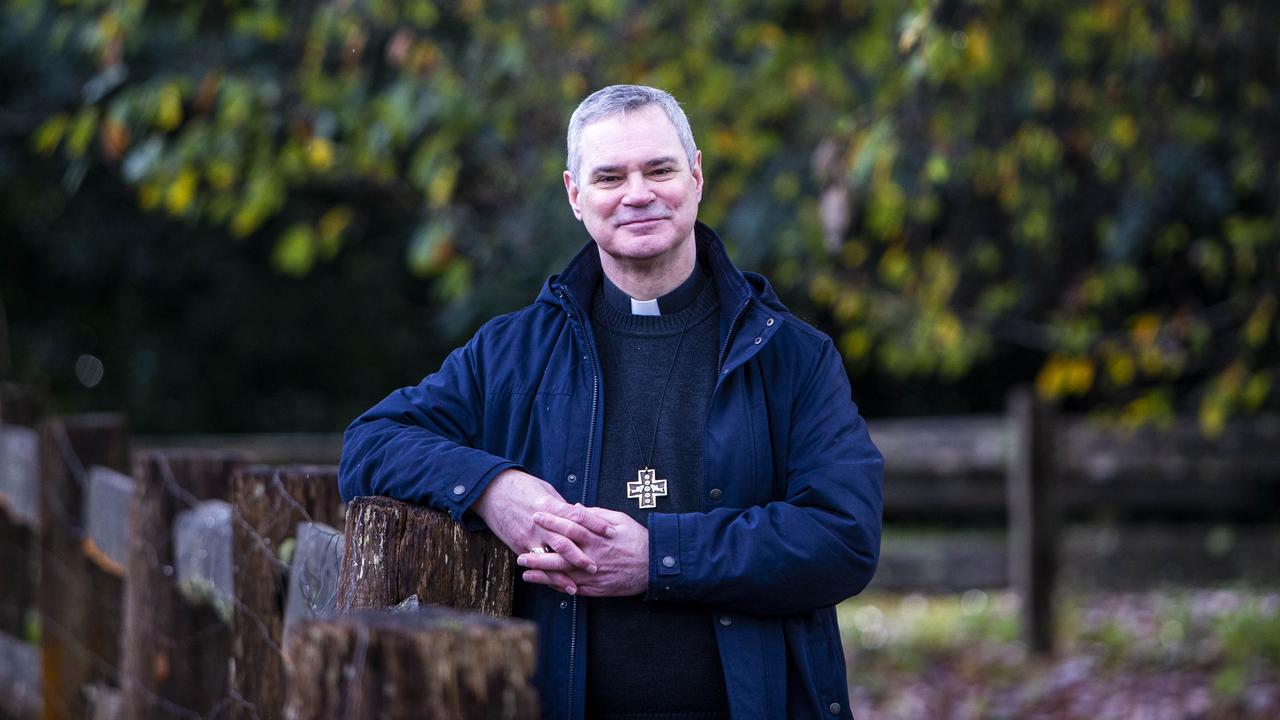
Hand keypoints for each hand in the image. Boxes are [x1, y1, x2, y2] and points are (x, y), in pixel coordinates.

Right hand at [472, 469, 616, 592]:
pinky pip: (534, 563)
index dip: (595, 524)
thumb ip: (562, 507)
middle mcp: (540, 523)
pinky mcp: (517, 545)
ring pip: (548, 558)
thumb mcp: (546, 491)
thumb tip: (580, 516)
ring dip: (562, 573)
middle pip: (564, 542)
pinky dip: (544, 576)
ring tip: (576, 586)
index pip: (577, 516)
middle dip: (581, 556)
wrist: (492, 491)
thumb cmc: (522, 487)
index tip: (611, 532)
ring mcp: (528, 536)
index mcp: (550, 506)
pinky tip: (552, 584)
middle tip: (597, 567)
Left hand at [517, 506, 647, 596]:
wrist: (654, 565)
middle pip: (561, 552)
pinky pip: (574, 588)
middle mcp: (593, 555)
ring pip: (564, 574)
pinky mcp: (598, 588)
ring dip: (543, 573)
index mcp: (597, 536)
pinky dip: (558, 586)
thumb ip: (595, 514)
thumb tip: (576, 507)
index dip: (551, 520)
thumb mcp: (620, 519)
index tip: (536, 515)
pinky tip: (545, 585)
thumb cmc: (637, 539)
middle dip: (539, 552)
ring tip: (525, 571)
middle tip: (520, 552)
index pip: (570, 525)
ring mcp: (594, 574)